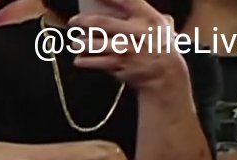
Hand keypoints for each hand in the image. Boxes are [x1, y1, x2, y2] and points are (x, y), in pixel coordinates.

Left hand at [70, 0, 188, 91]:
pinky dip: (81, 60)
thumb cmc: (162, 46)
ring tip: (76, 43)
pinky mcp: (117, 65)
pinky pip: (91, 62)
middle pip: (100, 22)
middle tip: (72, 21)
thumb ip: (148, 12)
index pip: (127, 0)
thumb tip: (130, 3)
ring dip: (78, 43)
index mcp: (147, 18)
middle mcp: (134, 32)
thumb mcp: (163, 24)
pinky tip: (80, 58)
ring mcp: (124, 49)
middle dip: (81, 20)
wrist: (164, 74)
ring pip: (91, 44)